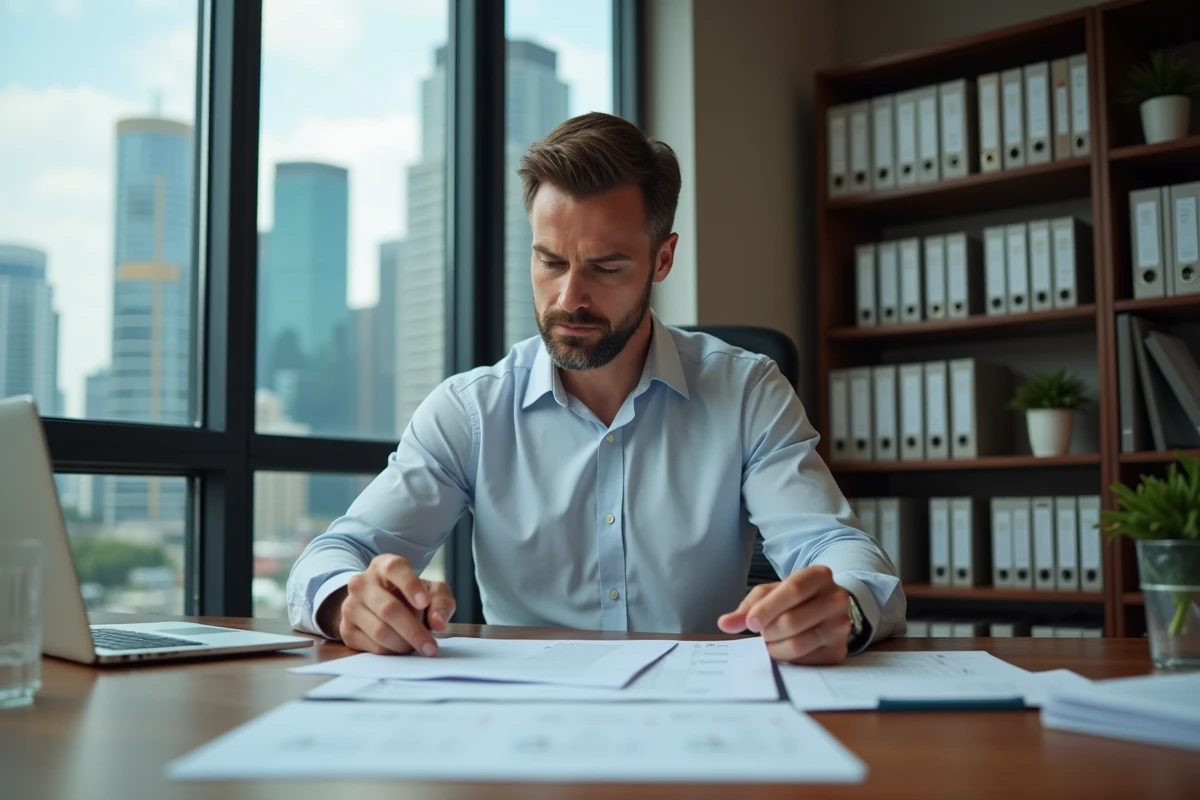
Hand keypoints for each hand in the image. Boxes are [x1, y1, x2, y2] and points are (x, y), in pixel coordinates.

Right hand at [324, 554, 455, 655]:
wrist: (379, 607)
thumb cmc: (410, 596)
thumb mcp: (432, 592)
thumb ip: (441, 602)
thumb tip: (438, 623)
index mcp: (383, 565)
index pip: (395, 569)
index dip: (410, 585)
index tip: (424, 602)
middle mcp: (362, 583)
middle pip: (388, 608)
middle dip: (413, 631)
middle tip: (431, 647)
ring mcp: (350, 606)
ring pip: (380, 631)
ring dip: (404, 644)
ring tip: (419, 647)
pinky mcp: (346, 630)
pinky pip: (373, 647)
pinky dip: (392, 652)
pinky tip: (403, 647)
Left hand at [717, 566, 851, 664]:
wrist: (827, 610)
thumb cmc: (796, 599)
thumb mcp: (772, 593)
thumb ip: (748, 607)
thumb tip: (725, 623)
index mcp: (819, 576)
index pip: (794, 590)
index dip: (768, 608)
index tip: (750, 624)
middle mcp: (836, 599)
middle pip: (793, 620)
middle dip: (768, 631)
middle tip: (761, 633)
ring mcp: (841, 626)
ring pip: (799, 643)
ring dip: (775, 648)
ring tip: (770, 641)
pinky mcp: (839, 650)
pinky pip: (806, 661)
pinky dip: (788, 659)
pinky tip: (784, 649)